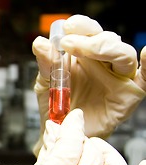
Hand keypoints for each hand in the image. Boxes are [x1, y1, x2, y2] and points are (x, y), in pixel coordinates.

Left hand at [32, 14, 145, 155]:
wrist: (60, 134)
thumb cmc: (56, 107)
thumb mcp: (46, 83)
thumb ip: (46, 63)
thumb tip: (40, 42)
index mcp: (85, 54)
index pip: (89, 32)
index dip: (81, 26)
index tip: (66, 27)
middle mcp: (104, 62)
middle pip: (107, 40)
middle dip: (89, 38)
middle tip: (68, 42)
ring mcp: (118, 77)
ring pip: (123, 54)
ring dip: (104, 48)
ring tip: (83, 49)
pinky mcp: (129, 94)